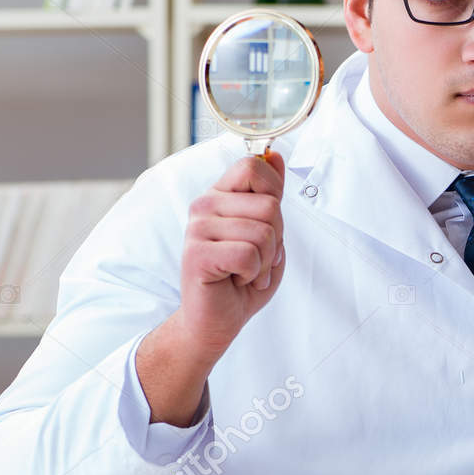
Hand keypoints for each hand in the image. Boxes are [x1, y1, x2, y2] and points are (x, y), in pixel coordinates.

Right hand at [176, 150, 287, 358]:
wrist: (218, 320)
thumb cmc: (242, 278)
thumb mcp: (268, 231)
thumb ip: (270, 194)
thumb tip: (274, 154)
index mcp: (220, 195)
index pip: (254, 166)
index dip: (275, 195)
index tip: (268, 224)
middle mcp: (204, 205)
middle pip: (268, 204)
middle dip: (277, 238)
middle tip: (259, 258)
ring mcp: (197, 229)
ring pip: (262, 232)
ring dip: (265, 260)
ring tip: (248, 271)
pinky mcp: (196, 254)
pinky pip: (248, 254)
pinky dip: (253, 273)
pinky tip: (237, 279)